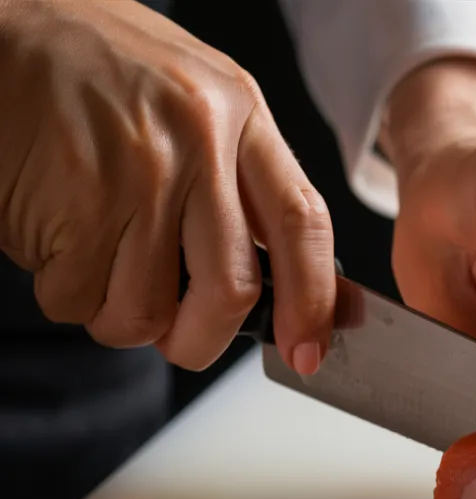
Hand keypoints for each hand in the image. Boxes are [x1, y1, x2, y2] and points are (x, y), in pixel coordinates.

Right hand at [0, 0, 334, 372]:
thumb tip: (305, 286)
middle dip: (202, 339)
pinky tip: (56, 242)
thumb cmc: (91, 68)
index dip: (314, 301)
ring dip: (118, 315)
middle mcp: (197, 141)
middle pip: (231, 290)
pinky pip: (79, 298)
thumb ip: (246, 186)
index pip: (304, 224)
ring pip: (146, 309)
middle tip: (180, 338)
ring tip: (96, 262)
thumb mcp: (193, 102)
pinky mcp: (74, 204)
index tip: (308, 350)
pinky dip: (67, 293)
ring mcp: (136, 173)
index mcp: (239, 112)